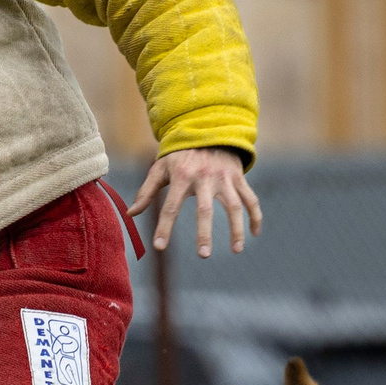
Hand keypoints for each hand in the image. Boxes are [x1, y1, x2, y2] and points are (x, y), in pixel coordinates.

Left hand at [127, 146, 262, 257]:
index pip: (170, 206)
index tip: (159, 247)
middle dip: (205, 233)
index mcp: (182, 176)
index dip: (164, 227)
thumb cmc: (180, 155)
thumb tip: (130, 214)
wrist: (207, 129)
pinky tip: (255, 233)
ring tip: (236, 250)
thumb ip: (146, 192)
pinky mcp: (239, 178)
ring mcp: (224, 178)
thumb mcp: (161, 168)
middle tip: (203, 255)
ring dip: (237, 229)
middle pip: (205, 209)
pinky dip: (255, 216)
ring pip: (234, 206)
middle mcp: (204, 178)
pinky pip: (251, 199)